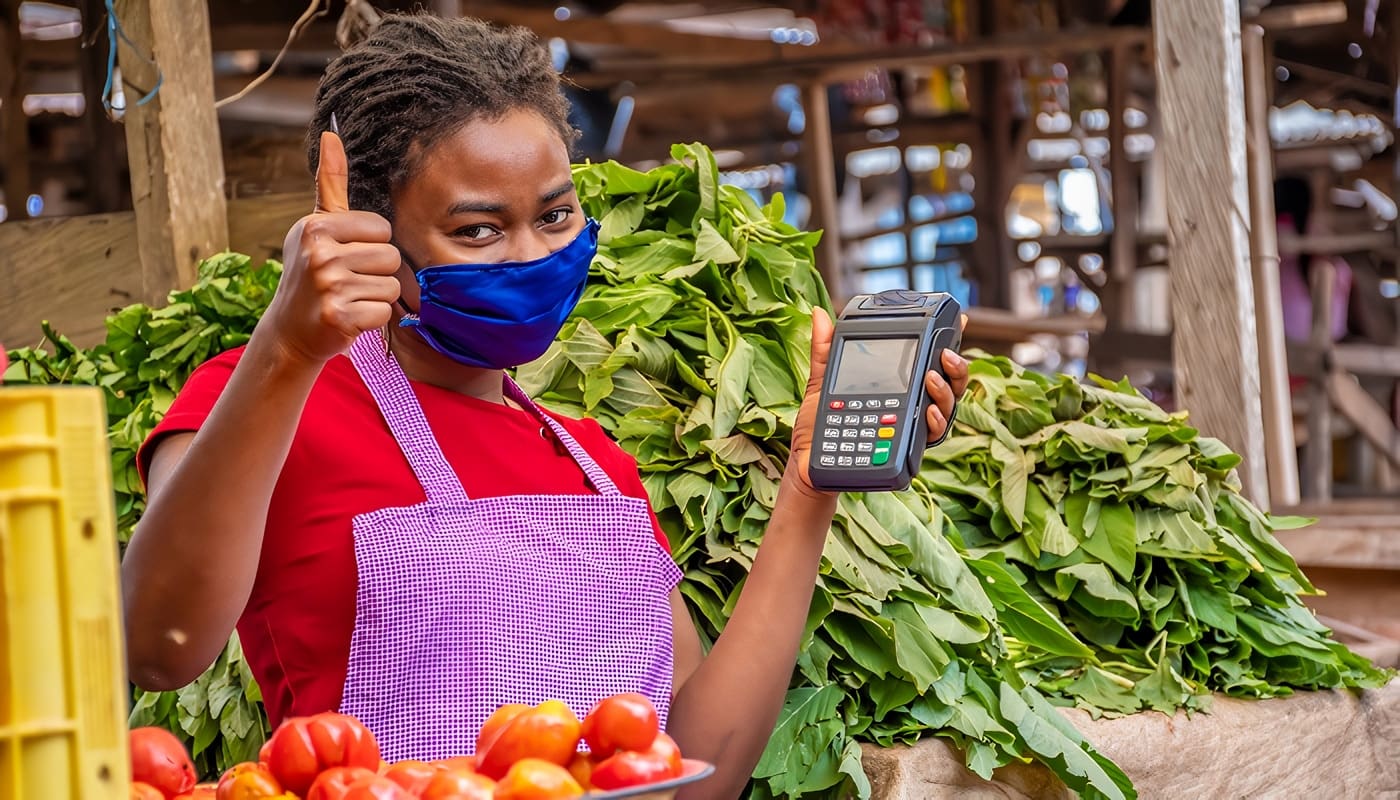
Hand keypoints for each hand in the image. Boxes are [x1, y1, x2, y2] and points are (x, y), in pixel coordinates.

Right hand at [257, 131, 402, 366]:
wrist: (290, 331)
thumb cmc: (311, 274)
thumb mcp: (317, 226)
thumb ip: (330, 182)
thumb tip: (332, 133)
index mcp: (317, 226)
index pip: (382, 228)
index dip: (371, 245)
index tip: (346, 256)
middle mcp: (320, 253)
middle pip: (390, 256)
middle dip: (375, 272)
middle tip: (347, 282)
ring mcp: (328, 285)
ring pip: (391, 285)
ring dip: (374, 296)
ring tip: (348, 298)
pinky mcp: (339, 316)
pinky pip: (383, 312)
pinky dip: (371, 320)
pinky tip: (348, 317)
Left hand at [788, 309, 969, 497]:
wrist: (810, 459)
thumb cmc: (819, 424)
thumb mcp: (822, 381)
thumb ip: (825, 349)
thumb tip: (820, 313)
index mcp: (897, 386)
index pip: (929, 361)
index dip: (949, 342)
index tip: (962, 321)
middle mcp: (910, 405)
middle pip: (948, 384)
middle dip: (956, 368)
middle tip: (946, 355)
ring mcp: (910, 426)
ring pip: (945, 408)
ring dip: (945, 391)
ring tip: (932, 379)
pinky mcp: (906, 448)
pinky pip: (930, 435)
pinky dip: (934, 421)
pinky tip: (928, 412)